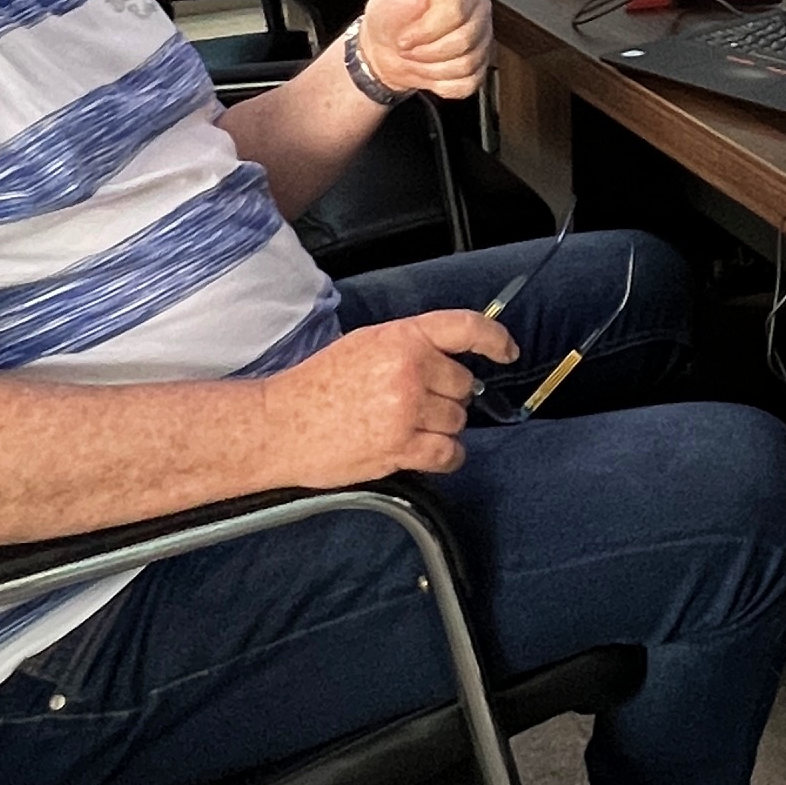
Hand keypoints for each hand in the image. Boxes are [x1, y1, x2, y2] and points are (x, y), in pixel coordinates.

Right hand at [266, 311, 513, 482]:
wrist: (279, 425)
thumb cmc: (316, 386)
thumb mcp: (364, 346)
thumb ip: (408, 346)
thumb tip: (449, 359)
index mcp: (400, 337)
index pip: (465, 328)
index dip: (494, 339)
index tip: (505, 351)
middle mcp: (409, 369)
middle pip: (463, 385)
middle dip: (447, 397)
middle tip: (415, 404)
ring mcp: (406, 410)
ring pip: (457, 421)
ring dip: (442, 427)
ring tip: (407, 427)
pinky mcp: (400, 447)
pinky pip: (449, 453)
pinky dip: (446, 456)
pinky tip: (427, 452)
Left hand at [357, 0, 491, 101]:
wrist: (386, 50)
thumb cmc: (392, 16)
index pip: (455, 13)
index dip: (425, 29)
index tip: (405, 33)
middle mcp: (478, 16)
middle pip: (462, 43)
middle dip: (426, 51)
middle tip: (410, 45)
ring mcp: (482, 44)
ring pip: (464, 65)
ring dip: (431, 68)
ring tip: (420, 56)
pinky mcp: (479, 70)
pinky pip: (466, 84)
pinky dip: (441, 83)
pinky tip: (432, 69)